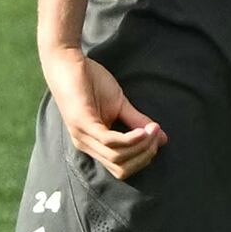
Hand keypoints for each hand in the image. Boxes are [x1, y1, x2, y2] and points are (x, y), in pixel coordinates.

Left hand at [45, 44, 167, 180]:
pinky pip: (110, 141)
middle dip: (145, 154)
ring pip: (117, 157)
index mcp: (93, 144)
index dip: (142, 158)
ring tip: (153, 130)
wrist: (68, 62)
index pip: (121, 169)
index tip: (157, 139)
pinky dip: (130, 139)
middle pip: (121, 167)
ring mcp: (82, 135)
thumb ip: (138, 122)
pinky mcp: (82, 123)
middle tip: (157, 135)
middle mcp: (86, 145)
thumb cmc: (91, 82)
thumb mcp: (120, 105)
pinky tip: (144, 130)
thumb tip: (163, 139)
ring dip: (141, 146)